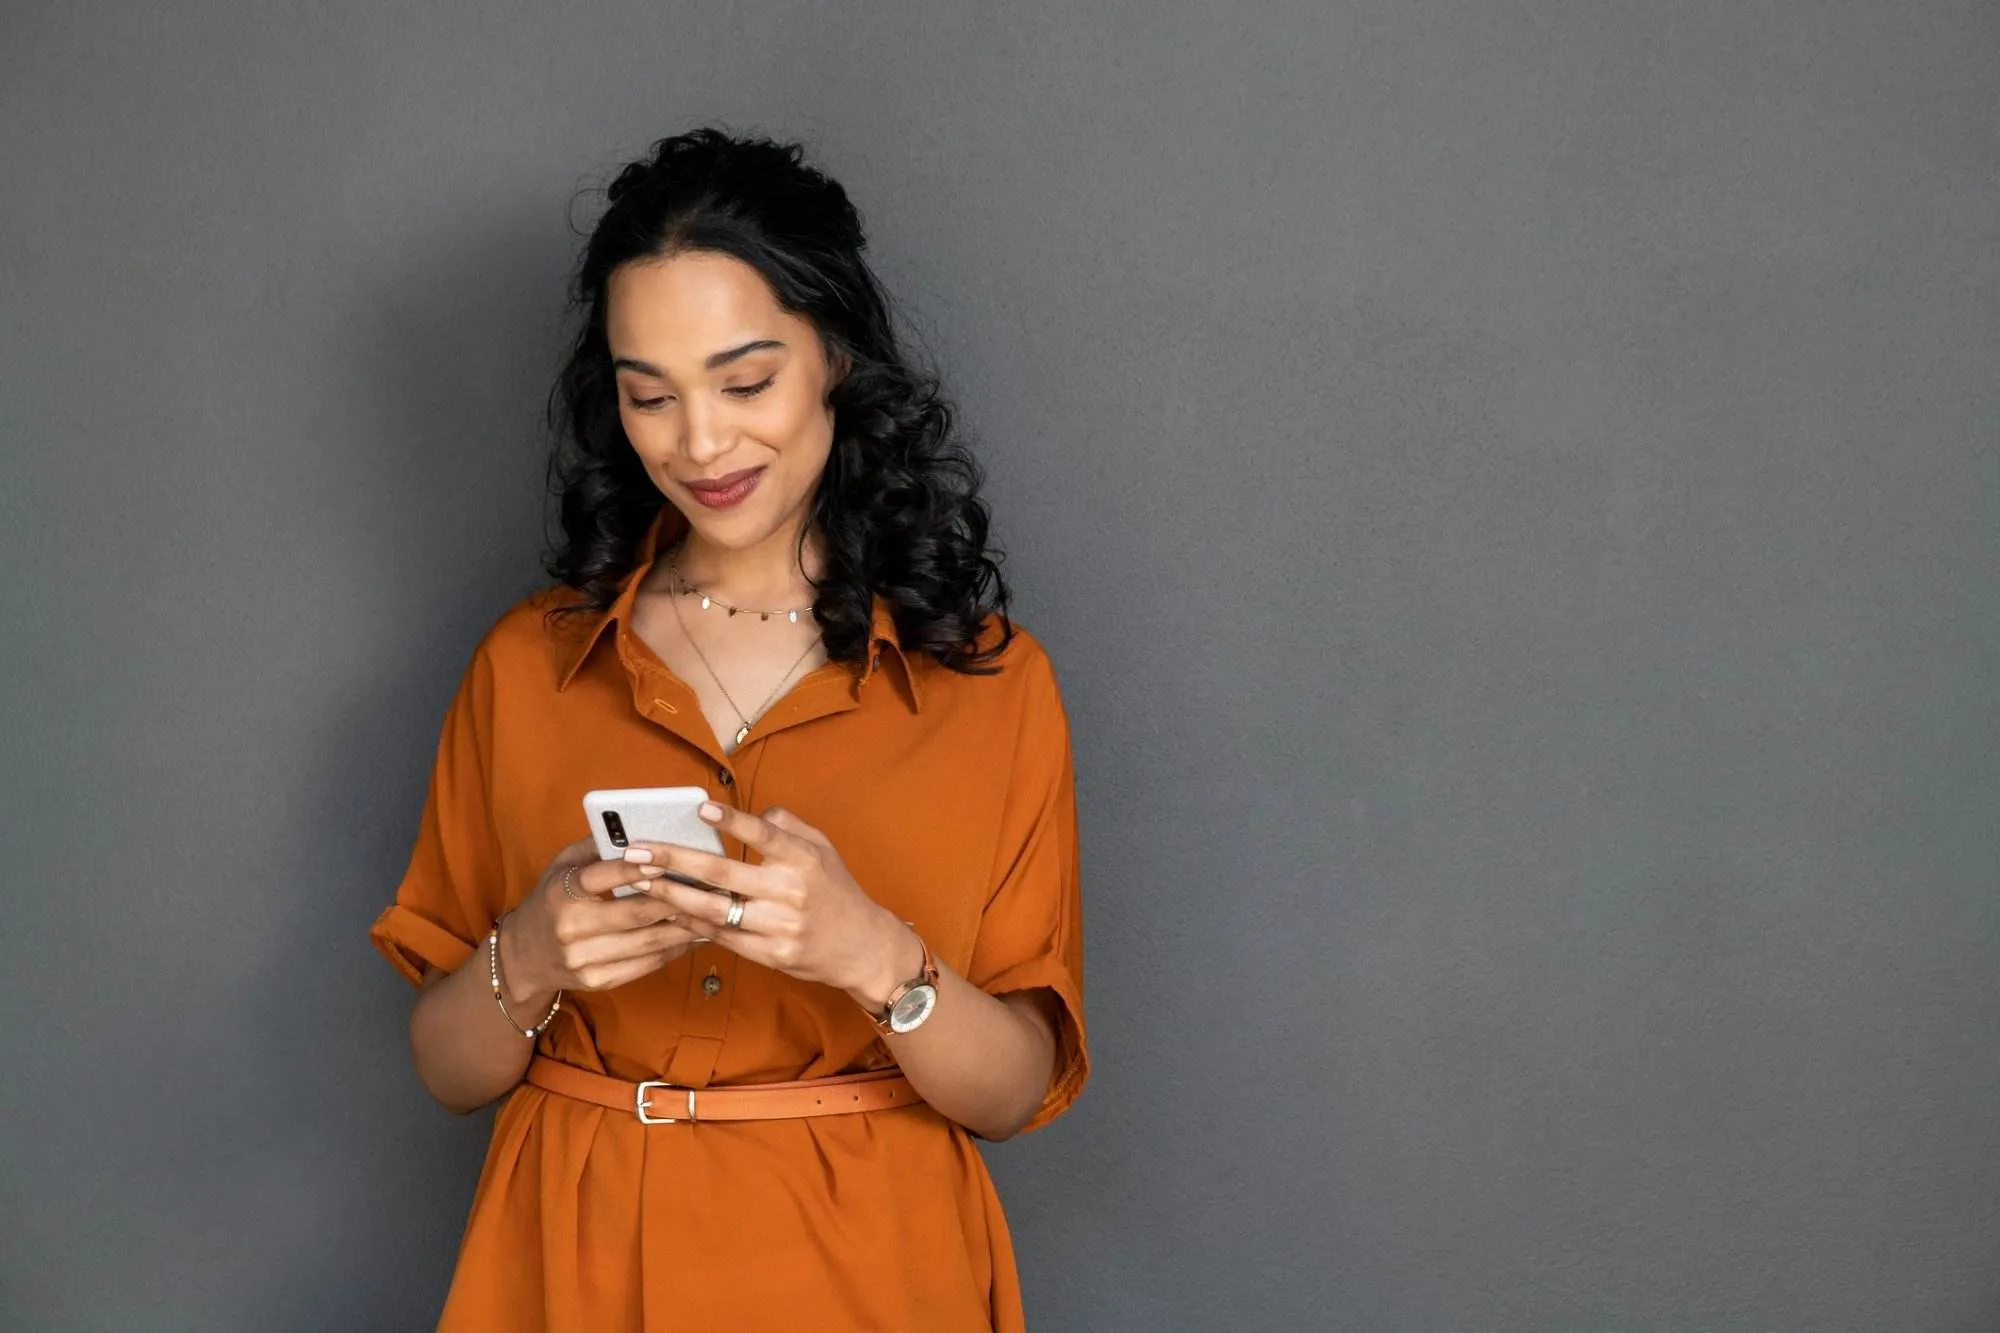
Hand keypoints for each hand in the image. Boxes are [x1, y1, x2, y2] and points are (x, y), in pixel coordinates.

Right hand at [499, 836, 707, 998]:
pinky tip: (696, 934)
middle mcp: (571, 928)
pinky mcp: (600, 980)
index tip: (668, 859)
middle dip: (679, 898)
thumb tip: (639, 826)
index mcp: (561, 892)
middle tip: (712, 884)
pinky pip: (647, 963)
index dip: (636, 869)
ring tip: (714, 908)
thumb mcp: (562, 866)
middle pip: (636, 913)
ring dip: (687, 926)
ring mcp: (586, 959)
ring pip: (648, 942)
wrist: (523, 956)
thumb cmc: (552, 900)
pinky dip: (676, 948)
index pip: (602, 877)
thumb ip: (596, 847)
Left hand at [633, 802, 921, 1012]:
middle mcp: (791, 892)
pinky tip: (668, 910)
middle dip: (674, 860)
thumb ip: (785, 825)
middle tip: (637, 850)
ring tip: (641, 881)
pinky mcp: (771, 955)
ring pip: (715, 910)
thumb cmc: (835, 890)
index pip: (764, 835)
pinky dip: (692, 923)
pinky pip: (723, 937)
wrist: (862, 947)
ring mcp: (779, 927)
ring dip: (672, 894)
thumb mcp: (822, 847)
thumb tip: (746, 813)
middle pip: (722, 874)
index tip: (701, 809)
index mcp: (804, 860)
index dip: (732, 821)